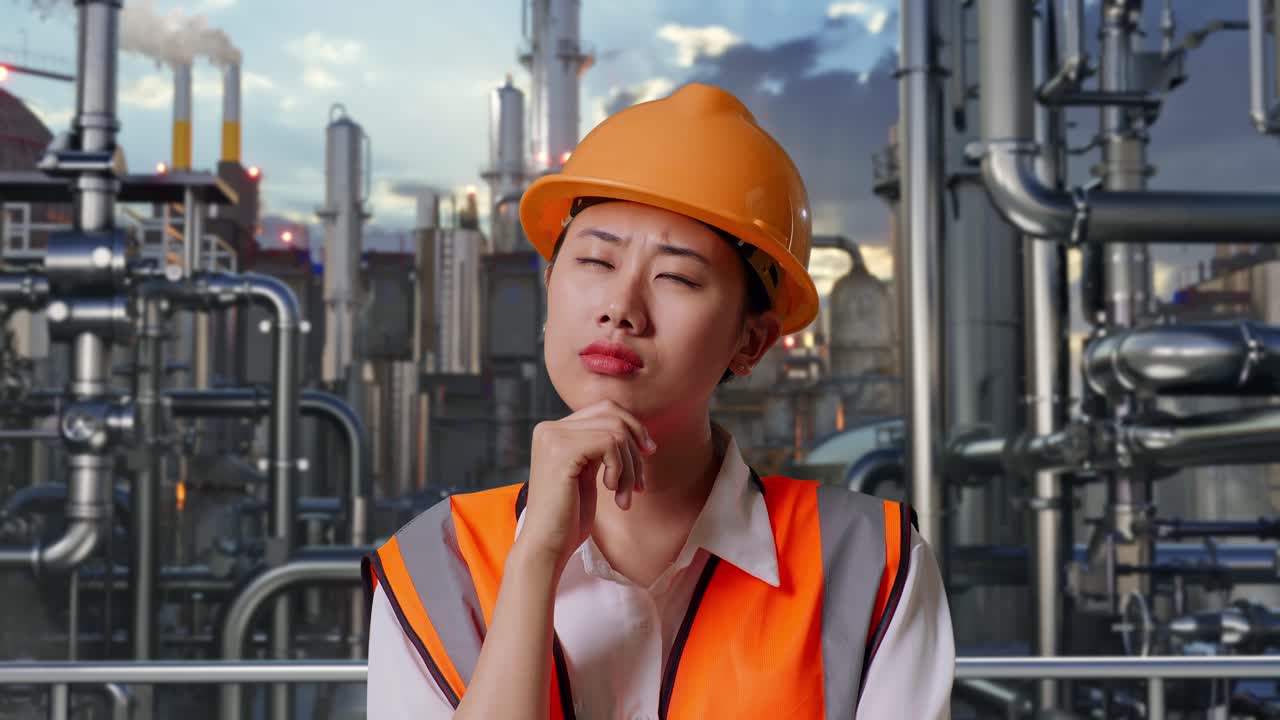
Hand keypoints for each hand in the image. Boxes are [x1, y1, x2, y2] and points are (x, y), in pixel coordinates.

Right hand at [518, 399, 656, 569]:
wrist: (547, 546)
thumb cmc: (568, 517)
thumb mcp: (588, 472)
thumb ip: (601, 447)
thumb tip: (638, 431)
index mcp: (554, 431)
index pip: (605, 409)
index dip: (633, 428)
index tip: (648, 454)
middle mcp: (549, 428)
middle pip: (613, 415)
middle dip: (635, 448)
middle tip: (639, 483)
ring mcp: (553, 437)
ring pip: (615, 430)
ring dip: (630, 466)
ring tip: (625, 495)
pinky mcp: (562, 450)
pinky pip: (610, 443)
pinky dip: (620, 469)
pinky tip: (610, 491)